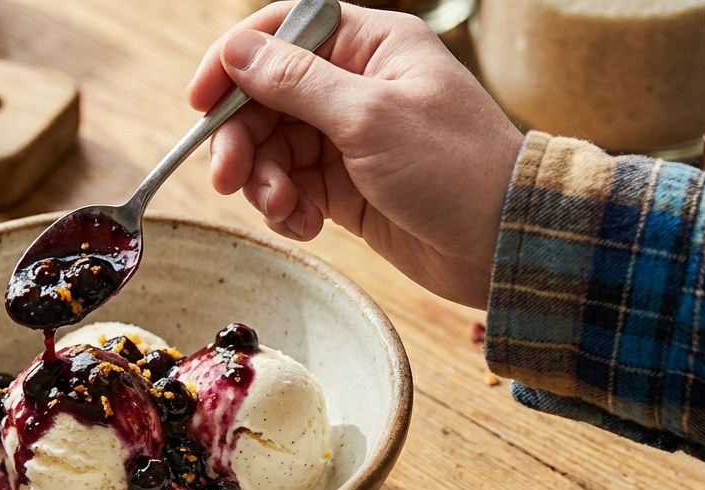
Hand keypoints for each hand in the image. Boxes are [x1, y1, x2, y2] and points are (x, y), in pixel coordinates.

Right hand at [187, 2, 522, 308]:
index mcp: (369, 47)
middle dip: (241, 139)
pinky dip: (288, 208)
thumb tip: (237, 51)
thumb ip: (296, 83)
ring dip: (263, 181)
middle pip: (265, 98)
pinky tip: (305, 225)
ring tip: (283, 209)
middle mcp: (354, 86)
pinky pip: (292, 188)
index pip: (283, 32)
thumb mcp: (369, 117)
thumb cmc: (454, 167)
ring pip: (272, 148)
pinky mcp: (345, 188)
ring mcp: (348, 139)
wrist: (503, 243)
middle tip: (227, 178)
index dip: (235, 61)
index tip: (201, 100)